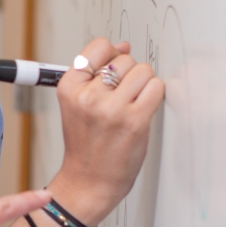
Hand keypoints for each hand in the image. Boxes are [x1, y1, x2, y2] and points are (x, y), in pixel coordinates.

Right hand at [51, 38, 164, 224]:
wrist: (89, 180)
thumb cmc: (86, 144)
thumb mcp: (77, 103)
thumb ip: (95, 73)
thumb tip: (122, 45)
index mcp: (69, 88)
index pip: (98, 47)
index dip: (111, 55)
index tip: (112, 70)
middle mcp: (88, 96)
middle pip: (124, 59)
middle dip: (128, 74)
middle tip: (122, 96)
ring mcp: (112, 109)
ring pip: (143, 71)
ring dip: (143, 84)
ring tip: (132, 103)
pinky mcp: (135, 120)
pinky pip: (156, 88)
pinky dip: (155, 94)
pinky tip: (143, 108)